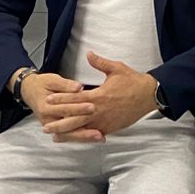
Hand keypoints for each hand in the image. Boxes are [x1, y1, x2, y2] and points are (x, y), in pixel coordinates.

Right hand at [18, 72, 100, 140]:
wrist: (30, 91)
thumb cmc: (42, 85)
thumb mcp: (52, 80)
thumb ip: (66, 84)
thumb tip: (78, 87)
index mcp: (46, 107)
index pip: (65, 109)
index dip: (79, 108)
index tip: (92, 106)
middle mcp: (48, 119)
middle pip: (68, 127)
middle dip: (84, 129)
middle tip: (98, 130)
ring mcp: (52, 126)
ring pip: (69, 134)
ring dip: (84, 137)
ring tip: (99, 137)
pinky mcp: (57, 129)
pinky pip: (70, 135)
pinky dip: (81, 137)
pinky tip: (93, 138)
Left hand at [42, 53, 156, 139]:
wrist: (149, 95)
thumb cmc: (133, 81)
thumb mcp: (116, 68)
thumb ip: (100, 62)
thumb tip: (89, 55)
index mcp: (99, 96)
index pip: (75, 99)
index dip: (61, 100)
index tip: (49, 101)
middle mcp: (99, 111)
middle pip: (75, 119)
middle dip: (59, 123)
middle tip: (45, 126)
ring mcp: (105, 121)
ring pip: (82, 129)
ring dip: (68, 133)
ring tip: (55, 136)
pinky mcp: (111, 128)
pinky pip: (94, 133)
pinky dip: (83, 136)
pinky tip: (75, 138)